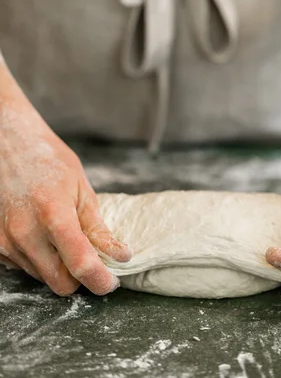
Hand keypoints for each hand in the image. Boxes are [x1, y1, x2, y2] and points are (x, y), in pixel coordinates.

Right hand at [0, 93, 131, 295]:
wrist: (9, 145)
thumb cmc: (50, 160)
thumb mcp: (82, 188)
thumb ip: (97, 227)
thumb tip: (120, 255)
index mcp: (53, 215)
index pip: (81, 265)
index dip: (100, 281)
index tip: (111, 281)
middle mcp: (26, 233)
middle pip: (60, 283)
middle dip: (80, 278)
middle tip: (92, 258)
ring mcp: (7, 241)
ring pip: (42, 277)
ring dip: (59, 267)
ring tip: (65, 235)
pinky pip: (25, 267)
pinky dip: (40, 259)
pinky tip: (44, 234)